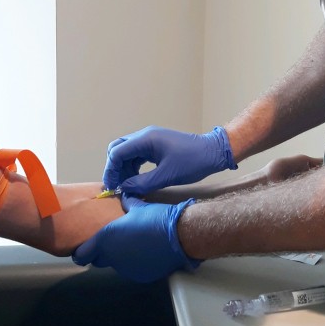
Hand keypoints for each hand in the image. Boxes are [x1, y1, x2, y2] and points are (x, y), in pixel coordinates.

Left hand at [72, 196, 200, 281]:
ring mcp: (126, 269)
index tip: (84, 248)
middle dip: (101, 253)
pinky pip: (131, 269)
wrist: (179, 236)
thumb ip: (125, 203)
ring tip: (133, 244)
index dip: (81, 252)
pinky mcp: (140, 276)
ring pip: (115, 265)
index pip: (82, 255)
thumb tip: (123, 197)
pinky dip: (134, 263)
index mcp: (106, 239)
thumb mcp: (137, 206)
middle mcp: (112, 257)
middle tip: (112, 242)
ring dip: (119, 257)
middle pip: (98, 260)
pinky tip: (145, 252)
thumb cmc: (156, 219)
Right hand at [103, 126, 236, 193]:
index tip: (112, 187)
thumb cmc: (192, 162)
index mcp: (146, 140)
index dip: (111, 170)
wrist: (213, 152)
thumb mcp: (166, 176)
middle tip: (117, 186)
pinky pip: (137, 154)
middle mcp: (145, 136)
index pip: (117, 153)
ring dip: (123, 168)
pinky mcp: (156, 145)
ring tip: (126, 185)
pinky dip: (133, 166)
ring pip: (127, 152)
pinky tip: (135, 179)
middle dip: (114, 168)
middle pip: (118, 149)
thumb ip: (142, 183)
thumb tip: (124, 189)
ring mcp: (150, 140)